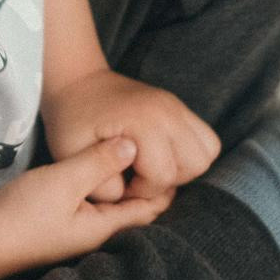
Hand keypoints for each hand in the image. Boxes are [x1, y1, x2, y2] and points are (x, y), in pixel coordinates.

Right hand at [0, 137, 171, 271]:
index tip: (171, 156)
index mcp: (105, 227)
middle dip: (148, 185)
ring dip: (125, 186)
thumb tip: (133, 145)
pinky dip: (104, 189)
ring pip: (114, 207)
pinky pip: (94, 206)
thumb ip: (98, 162)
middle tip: (158, 152)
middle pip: (134, 210)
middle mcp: (96, 234)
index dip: (163, 184)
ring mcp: (77, 232)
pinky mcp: (61, 225)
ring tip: (133, 156)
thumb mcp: (64, 181)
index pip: (149, 208)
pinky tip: (98, 172)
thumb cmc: (24, 213)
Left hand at [39, 68, 219, 201]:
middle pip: (194, 165)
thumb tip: (129, 196)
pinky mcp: (180, 108)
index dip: (140, 191)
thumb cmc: (72, 121)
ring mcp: (177, 106)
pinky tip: (160, 157)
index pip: (163, 176)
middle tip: (138, 177)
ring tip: (151, 167)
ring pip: (207, 152)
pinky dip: (190, 155)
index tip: (119, 184)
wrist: (78, 83)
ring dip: (184, 168)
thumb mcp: (72, 156)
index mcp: (142, 121)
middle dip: (167, 181)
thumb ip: (101, 185)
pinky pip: (206, 139)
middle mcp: (168, 111)